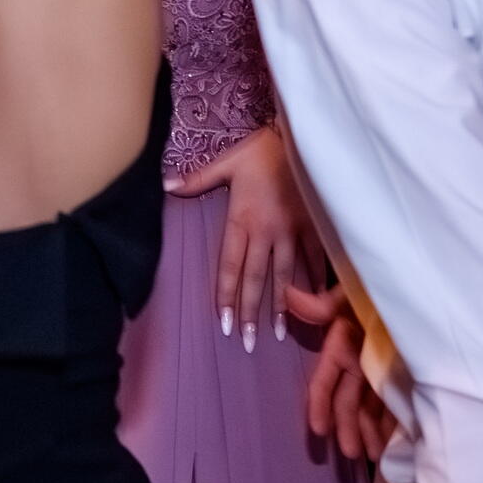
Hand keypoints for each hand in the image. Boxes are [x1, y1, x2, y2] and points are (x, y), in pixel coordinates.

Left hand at [168, 127, 321, 353]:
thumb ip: (198, 179)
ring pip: (285, 277)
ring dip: (280, 306)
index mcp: (243, 219)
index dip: (227, 295)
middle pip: (256, 279)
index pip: (231, 266)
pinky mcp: (316, 229)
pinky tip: (311, 303)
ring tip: (276, 333)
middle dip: (250, 312)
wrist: (306, 139)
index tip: (224, 322)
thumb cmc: (263, 150)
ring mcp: (294, 233)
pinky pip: (315, 261)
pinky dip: (313, 283)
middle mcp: (268, 232)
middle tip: (246, 342)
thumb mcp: (227, 162)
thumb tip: (166, 185)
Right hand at [285, 283, 396, 462]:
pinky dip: (393, 429)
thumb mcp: (356, 296)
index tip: (318, 430)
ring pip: (372, 411)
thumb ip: (325, 303)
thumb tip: (287, 295)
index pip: (326, 380)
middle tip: (352, 454)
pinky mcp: (409, 383)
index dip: (319, 404)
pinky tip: (396, 448)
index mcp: (345, 345)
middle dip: (348, 429)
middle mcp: (361, 364)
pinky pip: (397, 410)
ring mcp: (385, 375)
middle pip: (349, 402)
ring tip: (373, 457)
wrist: (429, 293)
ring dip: (369, 435)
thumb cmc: (387, 294)